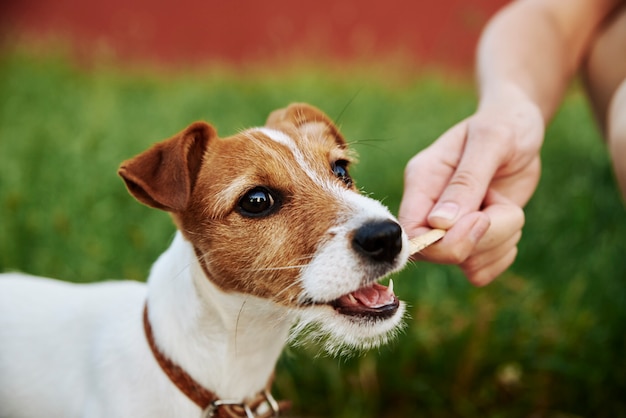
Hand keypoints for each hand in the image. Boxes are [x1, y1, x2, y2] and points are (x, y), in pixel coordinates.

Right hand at [399, 97, 543, 284]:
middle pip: (438, 254)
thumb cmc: (504, 124)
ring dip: (499, 241)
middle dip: (481, 239)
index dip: (443, 241)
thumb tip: (440, 224)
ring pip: (467, 264)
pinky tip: (508, 221)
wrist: (520, 128)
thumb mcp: (491, 141)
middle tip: (500, 206)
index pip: (411, 231)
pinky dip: (503, 254)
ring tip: (505, 204)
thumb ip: (465, 181)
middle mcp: (429, 208)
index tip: (481, 219)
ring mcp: (450, 228)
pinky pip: (482, 270)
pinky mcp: (472, 240)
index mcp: (422, 181)